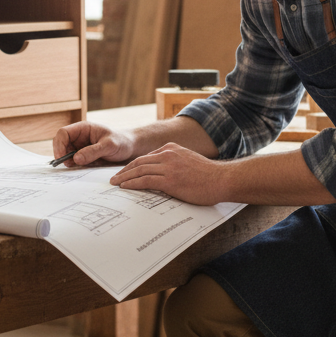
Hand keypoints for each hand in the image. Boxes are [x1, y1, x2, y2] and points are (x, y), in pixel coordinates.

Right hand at [53, 122, 138, 166]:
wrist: (130, 149)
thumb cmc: (121, 142)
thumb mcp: (109, 146)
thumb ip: (93, 151)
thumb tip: (75, 158)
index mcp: (83, 128)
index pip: (63, 133)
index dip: (59, 144)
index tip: (61, 157)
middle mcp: (79, 136)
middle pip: (61, 143)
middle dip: (61, 154)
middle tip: (67, 165)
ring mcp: (80, 146)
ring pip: (65, 153)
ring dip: (67, 161)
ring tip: (76, 167)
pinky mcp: (83, 155)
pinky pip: (73, 160)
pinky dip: (73, 165)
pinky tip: (80, 168)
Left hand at [108, 143, 229, 205]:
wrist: (222, 179)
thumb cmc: (208, 175)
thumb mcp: (188, 161)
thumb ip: (174, 163)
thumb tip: (162, 174)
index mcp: (171, 149)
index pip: (146, 157)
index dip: (133, 165)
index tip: (124, 172)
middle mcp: (168, 154)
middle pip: (139, 162)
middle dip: (124, 171)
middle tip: (113, 178)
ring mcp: (169, 167)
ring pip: (139, 170)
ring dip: (125, 178)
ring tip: (115, 184)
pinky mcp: (170, 180)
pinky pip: (145, 181)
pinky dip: (133, 184)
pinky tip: (125, 187)